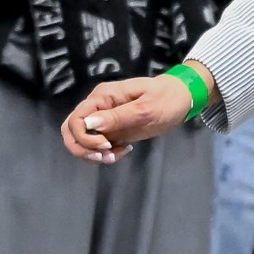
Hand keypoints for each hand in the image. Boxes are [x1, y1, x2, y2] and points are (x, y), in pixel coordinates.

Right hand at [60, 66, 211, 161]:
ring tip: (114, 156)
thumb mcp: (146, 108)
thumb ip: (118, 116)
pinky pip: (97, 145)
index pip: (76, 118)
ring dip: (91, 153)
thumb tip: (89, 123)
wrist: (182, 98)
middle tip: (106, 155)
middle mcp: (98, 107)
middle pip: (70, 130)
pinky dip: (105, 153)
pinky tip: (122, 152)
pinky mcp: (113, 130)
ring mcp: (104, 120)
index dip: (84, 136)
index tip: (106, 145)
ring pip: (81, 140)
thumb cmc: (167, 98)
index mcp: (103, 97)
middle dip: (83, 148)